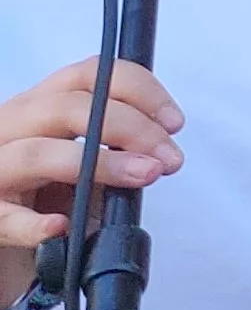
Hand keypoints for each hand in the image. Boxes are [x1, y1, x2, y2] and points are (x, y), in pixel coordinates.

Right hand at [0, 60, 182, 249]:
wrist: (12, 234)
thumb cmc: (50, 194)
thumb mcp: (86, 160)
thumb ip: (116, 146)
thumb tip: (160, 150)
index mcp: (41, 105)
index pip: (89, 75)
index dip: (138, 91)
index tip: (173, 122)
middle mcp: (12, 128)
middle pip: (67, 108)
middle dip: (130, 128)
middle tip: (168, 158)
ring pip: (36, 154)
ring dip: (98, 165)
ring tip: (142, 177)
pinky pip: (6, 216)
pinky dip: (33, 222)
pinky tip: (60, 226)